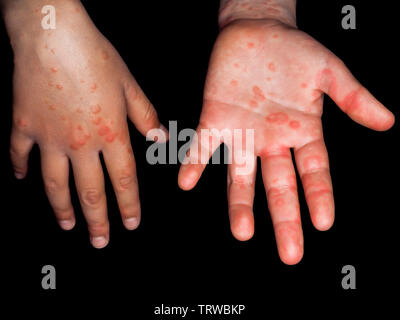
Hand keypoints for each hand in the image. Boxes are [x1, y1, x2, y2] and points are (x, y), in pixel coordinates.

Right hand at [7, 1, 166, 247]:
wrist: (54, 37)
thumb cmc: (95, 58)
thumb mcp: (130, 86)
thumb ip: (146, 116)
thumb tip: (160, 137)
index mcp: (111, 135)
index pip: (124, 181)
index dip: (128, 205)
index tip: (131, 224)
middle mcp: (82, 144)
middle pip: (90, 192)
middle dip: (98, 220)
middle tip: (100, 241)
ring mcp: (50, 139)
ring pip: (56, 184)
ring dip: (62, 208)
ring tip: (68, 225)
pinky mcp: (25, 126)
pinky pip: (21, 154)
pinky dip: (21, 167)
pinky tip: (22, 178)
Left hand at [178, 18, 393, 263]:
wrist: (258, 29)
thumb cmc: (294, 51)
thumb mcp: (330, 72)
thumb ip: (354, 99)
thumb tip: (387, 121)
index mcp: (300, 131)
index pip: (313, 172)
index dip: (319, 197)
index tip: (323, 224)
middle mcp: (270, 139)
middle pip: (279, 186)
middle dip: (285, 218)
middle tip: (290, 254)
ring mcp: (242, 132)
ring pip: (240, 175)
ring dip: (240, 203)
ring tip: (242, 231)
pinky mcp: (215, 118)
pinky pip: (203, 146)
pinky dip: (194, 164)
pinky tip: (187, 183)